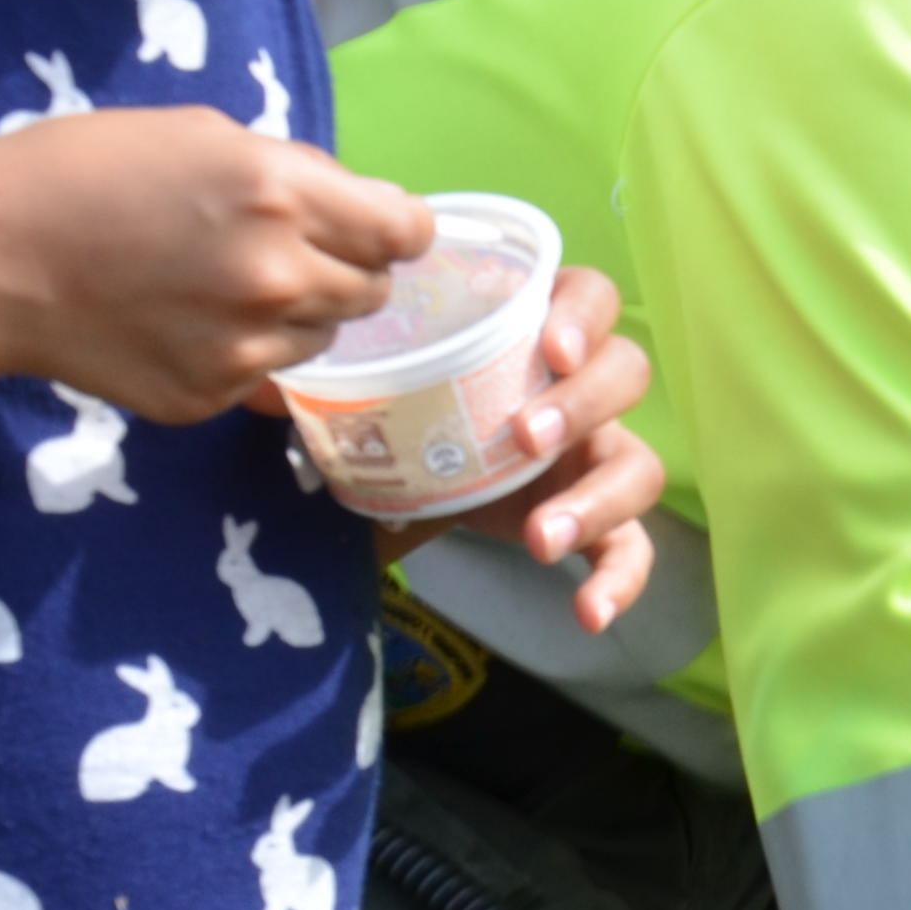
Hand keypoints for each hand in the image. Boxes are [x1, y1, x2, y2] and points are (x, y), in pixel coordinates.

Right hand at [0, 109, 426, 423]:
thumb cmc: (82, 171)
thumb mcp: (196, 133)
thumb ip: (289, 171)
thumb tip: (351, 203)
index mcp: (282, 195)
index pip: (403, 232)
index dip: (397, 229)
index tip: (382, 230)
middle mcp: (281, 276)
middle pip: (373, 290)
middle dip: (344, 268)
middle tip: (281, 251)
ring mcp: (251, 344)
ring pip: (325, 336)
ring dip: (297, 313)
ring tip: (219, 284)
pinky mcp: (215, 394)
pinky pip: (268, 374)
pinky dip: (244, 350)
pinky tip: (183, 321)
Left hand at [383, 267, 664, 632]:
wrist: (406, 477)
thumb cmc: (402, 406)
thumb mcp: (378, 371)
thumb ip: (350, 359)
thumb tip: (271, 383)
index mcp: (536, 330)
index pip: (592, 296)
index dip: (583, 317)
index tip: (548, 349)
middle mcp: (580, 387)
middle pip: (625, 375)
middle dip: (582, 406)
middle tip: (523, 440)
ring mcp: (596, 453)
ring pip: (639, 465)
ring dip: (599, 500)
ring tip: (544, 539)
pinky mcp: (596, 519)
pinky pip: (633, 548)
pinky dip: (621, 580)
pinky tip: (590, 613)